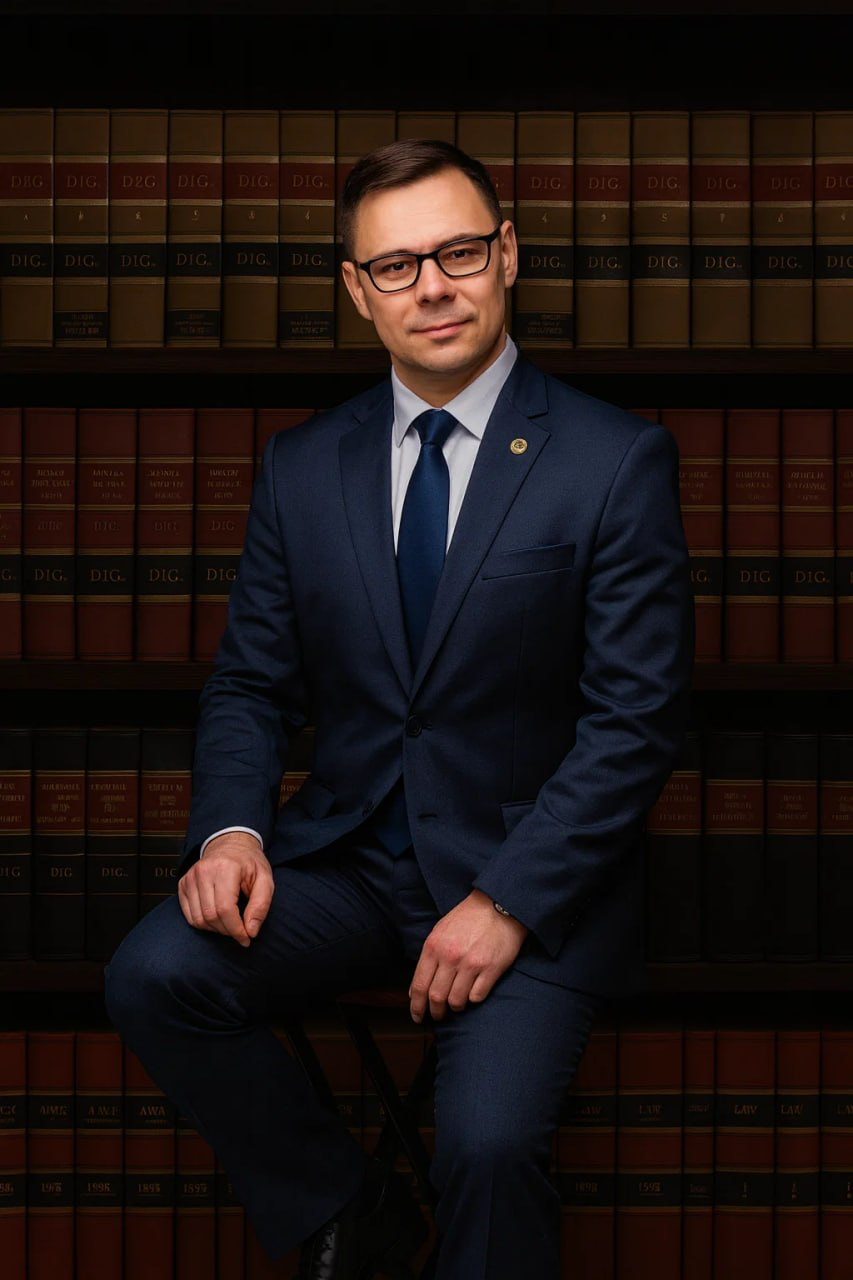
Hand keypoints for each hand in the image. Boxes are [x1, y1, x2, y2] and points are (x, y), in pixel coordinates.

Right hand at [177, 831, 273, 947]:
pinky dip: (204, 924)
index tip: (246, 938)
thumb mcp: (265, 879)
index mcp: (225, 868)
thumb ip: (261, 905)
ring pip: (198, 919)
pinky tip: (217, 918)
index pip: (225, 909)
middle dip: (228, 931)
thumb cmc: (249, 863)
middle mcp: (203, 871)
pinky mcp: (183, 884)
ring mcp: (190, 878)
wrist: (230, 844)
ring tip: (230, 924)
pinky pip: (189, 915)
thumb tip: (251, 931)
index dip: (236, 929)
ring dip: (216, 929)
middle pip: (211, 916)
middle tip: (241, 931)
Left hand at [408, 889, 528, 1022]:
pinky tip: (473, 993)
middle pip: (436, 998)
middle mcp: (450, 957)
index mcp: (434, 947)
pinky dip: (473, 999)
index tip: (417, 1016)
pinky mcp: (491, 969)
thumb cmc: (467, 918)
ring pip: (456, 1001)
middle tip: (438, 1016)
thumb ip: (429, 957)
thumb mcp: (440, 931)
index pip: (419, 986)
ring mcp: (471, 964)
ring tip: (457, 1004)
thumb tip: (417, 988)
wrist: (497, 904)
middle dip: (435, 1012)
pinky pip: (477, 997)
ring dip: (455, 1007)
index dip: (416, 1007)